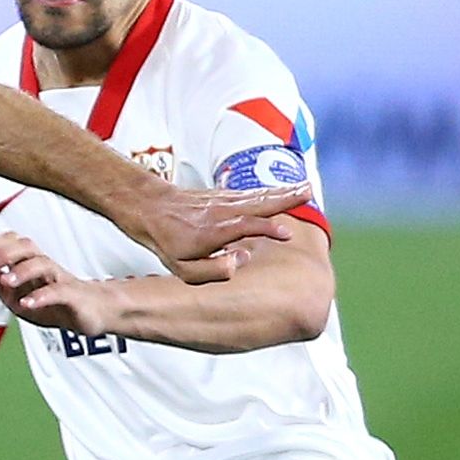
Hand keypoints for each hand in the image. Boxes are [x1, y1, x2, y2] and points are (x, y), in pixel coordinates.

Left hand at [0, 232, 116, 336]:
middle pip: (26, 247)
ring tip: (5, 282)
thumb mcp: (12, 292)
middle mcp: (44, 266)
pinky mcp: (73, 298)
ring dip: (21, 272)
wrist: (90, 314)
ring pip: (43, 264)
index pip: (11, 241)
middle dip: (3, 254)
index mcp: (29, 262)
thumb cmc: (51, 301)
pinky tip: (27, 303)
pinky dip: (42, 296)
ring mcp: (59, 280)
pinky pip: (59, 292)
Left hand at [124, 184, 309, 283]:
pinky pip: (251, 194)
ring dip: (282, 192)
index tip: (287, 234)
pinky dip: (269, 192)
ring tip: (306, 188)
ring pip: (257, 196)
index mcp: (215, 232)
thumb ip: (213, 270)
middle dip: (284, 199)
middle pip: (257, 203)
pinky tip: (284, 191)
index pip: (246, 227)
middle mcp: (222, 212)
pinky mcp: (224, 196)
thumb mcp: (183, 269)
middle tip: (308, 192)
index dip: (266, 230)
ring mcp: (223, 201)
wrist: (151, 209)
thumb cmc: (168, 242)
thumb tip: (241, 260)